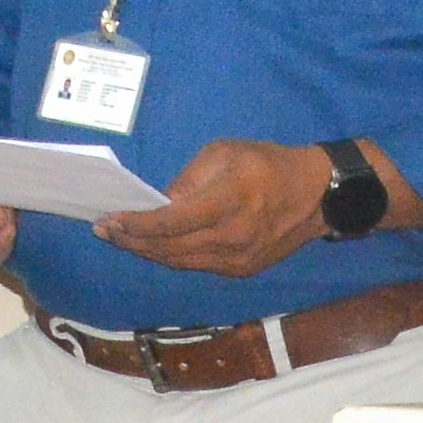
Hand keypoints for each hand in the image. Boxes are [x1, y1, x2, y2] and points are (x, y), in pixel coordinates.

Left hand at [95, 135, 335, 278]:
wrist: (319, 194)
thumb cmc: (267, 164)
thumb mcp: (224, 153)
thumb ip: (187, 179)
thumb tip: (156, 204)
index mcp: (229, 201)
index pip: (170, 222)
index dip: (134, 225)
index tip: (107, 220)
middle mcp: (233, 235)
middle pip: (168, 247)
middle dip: (131, 240)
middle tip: (103, 230)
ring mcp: (239, 258)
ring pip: (179, 261)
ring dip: (147, 251)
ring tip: (121, 238)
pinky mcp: (242, 269)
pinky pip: (196, 265)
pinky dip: (172, 255)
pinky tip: (154, 245)